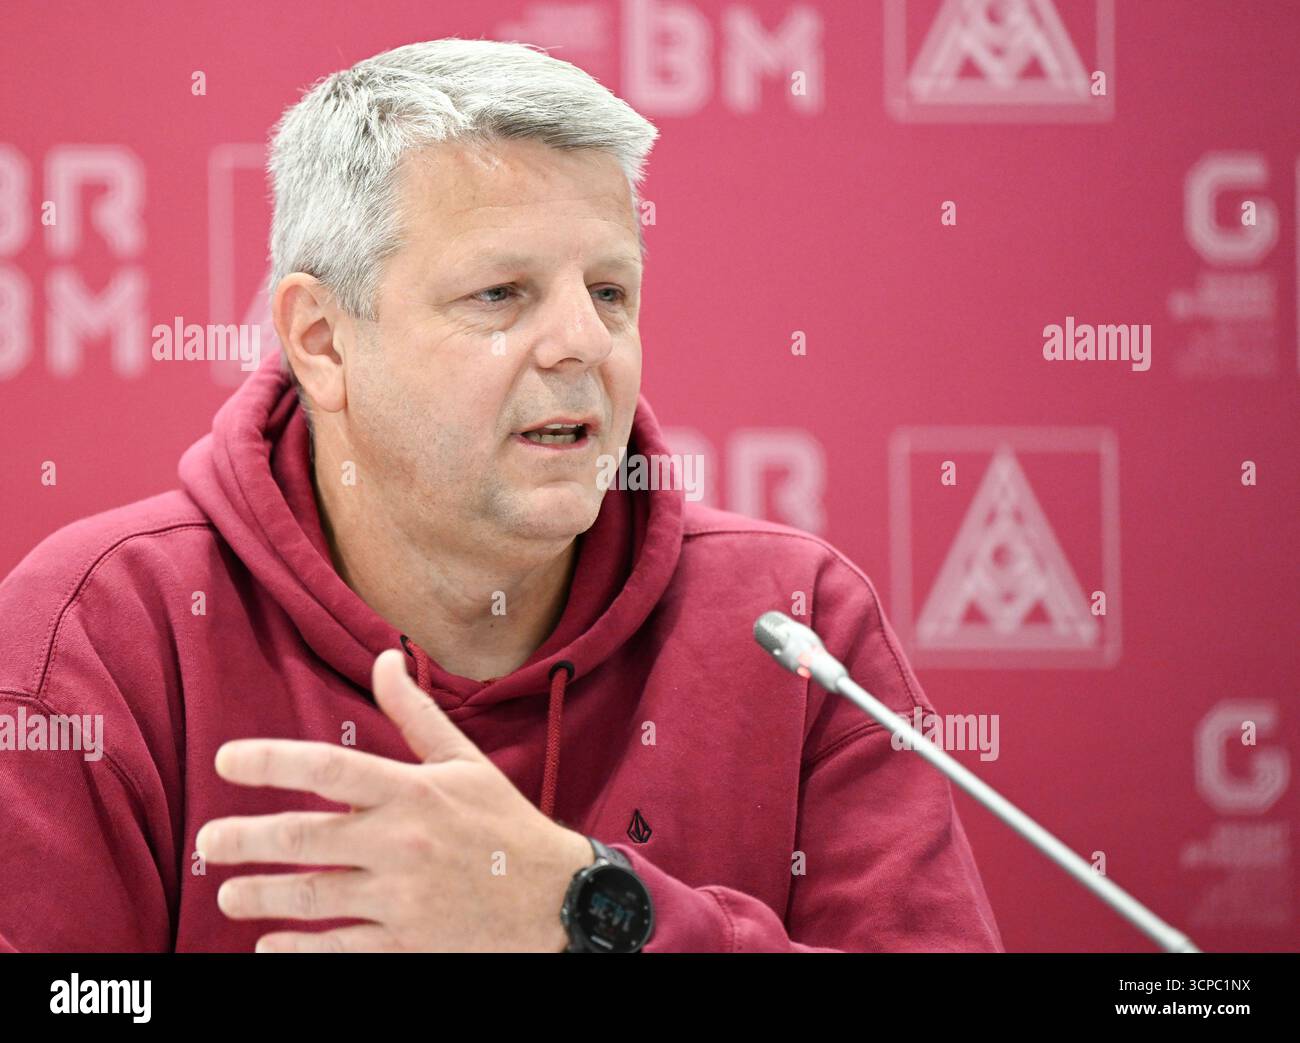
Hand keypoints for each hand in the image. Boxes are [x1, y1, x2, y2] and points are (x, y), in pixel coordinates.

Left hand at [194, 648, 594, 951]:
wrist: (555, 898)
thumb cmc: (504, 823)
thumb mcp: (464, 761)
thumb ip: (415, 712)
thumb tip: (385, 654)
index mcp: (414, 792)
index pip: (330, 768)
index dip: (271, 761)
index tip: (225, 760)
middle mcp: (402, 843)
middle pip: (306, 838)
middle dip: (245, 839)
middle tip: (206, 840)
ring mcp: (403, 899)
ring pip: (312, 897)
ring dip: (260, 894)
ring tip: (227, 892)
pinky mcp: (408, 944)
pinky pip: (339, 949)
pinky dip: (298, 949)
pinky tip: (269, 945)